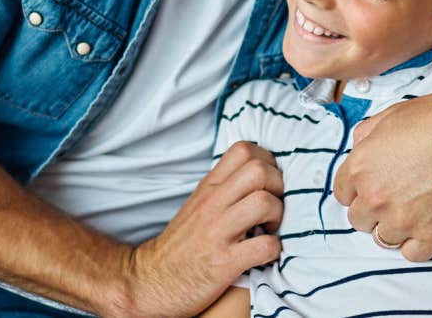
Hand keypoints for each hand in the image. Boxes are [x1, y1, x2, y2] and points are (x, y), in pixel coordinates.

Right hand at [119, 142, 282, 317]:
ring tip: (271, 227)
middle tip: (275, 203)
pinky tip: (266, 252)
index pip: (243, 149)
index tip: (269, 180)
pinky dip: (274, 249)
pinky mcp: (224, 263)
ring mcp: (218, 233)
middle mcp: (213, 204)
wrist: (152, 281)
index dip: (266, 160)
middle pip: (258, 171)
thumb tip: (259, 171)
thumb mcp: (199, 201)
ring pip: (264, 203)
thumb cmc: (183, 242)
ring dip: (278, 215)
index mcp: (209, 186)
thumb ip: (225, 184)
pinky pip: (264, 247)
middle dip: (278, 185)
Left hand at [333, 81, 431, 261]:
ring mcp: (403, 220)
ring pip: (383, 239)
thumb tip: (360, 149)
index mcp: (361, 165)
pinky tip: (427, 222)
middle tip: (395, 195)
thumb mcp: (392, 115)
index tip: (372, 185)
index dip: (357, 188)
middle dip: (373, 208)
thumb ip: (367, 135)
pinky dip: (416, 242)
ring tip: (414, 207)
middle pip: (359, 219)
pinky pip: (411, 254)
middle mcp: (375, 196)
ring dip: (394, 226)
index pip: (342, 193)